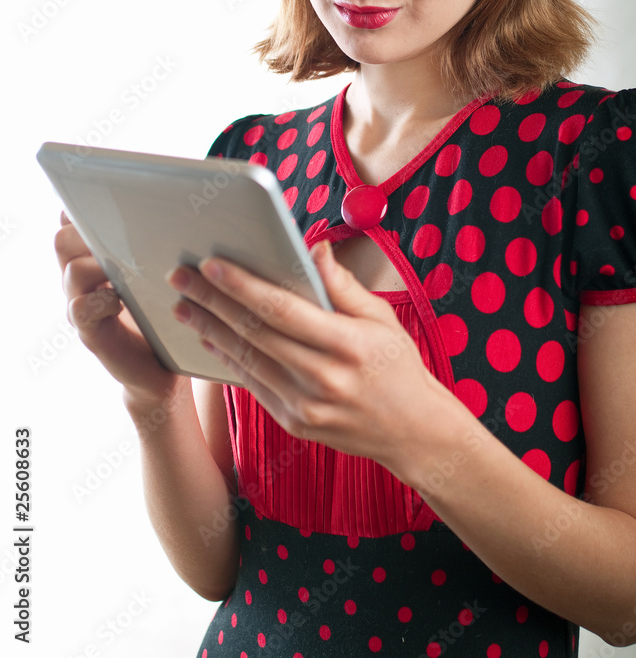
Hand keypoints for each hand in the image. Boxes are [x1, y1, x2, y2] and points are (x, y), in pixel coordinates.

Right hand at [55, 211, 189, 409]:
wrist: (161, 368)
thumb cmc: (165, 312)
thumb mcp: (161, 272)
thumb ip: (156, 245)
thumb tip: (180, 209)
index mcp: (94, 258)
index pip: (72, 221)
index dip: (82, 208)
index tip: (111, 205)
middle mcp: (81, 280)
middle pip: (64, 239)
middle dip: (91, 233)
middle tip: (124, 239)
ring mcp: (81, 305)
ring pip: (72, 271)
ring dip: (100, 266)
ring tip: (128, 271)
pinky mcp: (90, 332)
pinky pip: (80, 308)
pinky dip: (101, 300)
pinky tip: (122, 302)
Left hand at [165, 240, 445, 471]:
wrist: (412, 432)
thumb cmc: (397, 366)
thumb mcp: (382, 318)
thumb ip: (343, 285)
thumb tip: (312, 248)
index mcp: (348, 344)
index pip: (283, 309)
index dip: (243, 286)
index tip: (210, 265)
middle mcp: (324, 378)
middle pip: (255, 333)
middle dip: (212, 302)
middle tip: (179, 278)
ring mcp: (306, 406)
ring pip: (247, 360)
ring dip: (209, 330)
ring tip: (183, 306)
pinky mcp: (294, 424)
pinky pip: (253, 385)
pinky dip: (228, 360)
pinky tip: (210, 339)